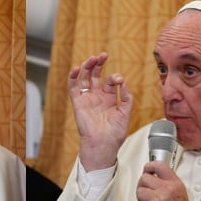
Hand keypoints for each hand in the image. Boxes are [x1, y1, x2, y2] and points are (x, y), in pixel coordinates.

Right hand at [68, 53, 132, 170]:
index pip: (110, 82)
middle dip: (99, 64)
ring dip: (87, 66)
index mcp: (109, 98)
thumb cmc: (115, 134)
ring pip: (84, 78)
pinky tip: (77, 69)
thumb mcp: (125, 114)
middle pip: (96, 75)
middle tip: (103, 55)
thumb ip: (127, 98)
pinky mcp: (78, 103)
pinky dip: (73, 77)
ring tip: (92, 58)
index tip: (119, 79)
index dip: (115, 77)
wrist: (103, 145)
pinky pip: (73, 88)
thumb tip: (125, 84)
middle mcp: (97, 96)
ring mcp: (87, 98)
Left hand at [135, 161, 193, 200]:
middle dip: (143, 185)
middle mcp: (166, 190)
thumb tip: (153, 175)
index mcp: (174, 184)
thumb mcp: (180, 192)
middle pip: (144, 178)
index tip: (147, 169)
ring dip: (142, 199)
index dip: (150, 166)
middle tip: (147, 191)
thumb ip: (168, 182)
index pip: (159, 166)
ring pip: (139, 192)